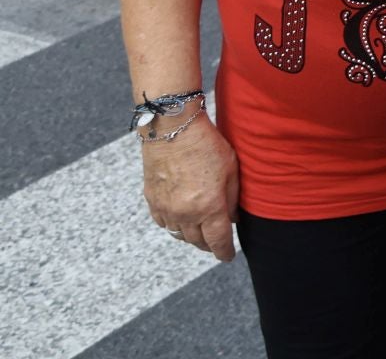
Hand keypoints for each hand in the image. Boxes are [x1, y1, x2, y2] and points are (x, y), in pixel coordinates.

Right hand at [138, 113, 239, 260]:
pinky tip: (181, 220)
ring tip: (200, 233)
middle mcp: (185, 213)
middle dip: (208, 245)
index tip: (227, 257)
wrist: (172, 129)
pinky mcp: (152, 200)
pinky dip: (174, 225)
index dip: (224, 252)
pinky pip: (163, 223)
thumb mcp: (231, 170)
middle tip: (216, 245)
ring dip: (191, 236)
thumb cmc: (207, 145)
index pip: (217, 241)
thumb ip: (232, 198)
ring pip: (179, 234)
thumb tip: (233, 219)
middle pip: (197, 241)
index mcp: (208, 207)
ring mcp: (166, 208)